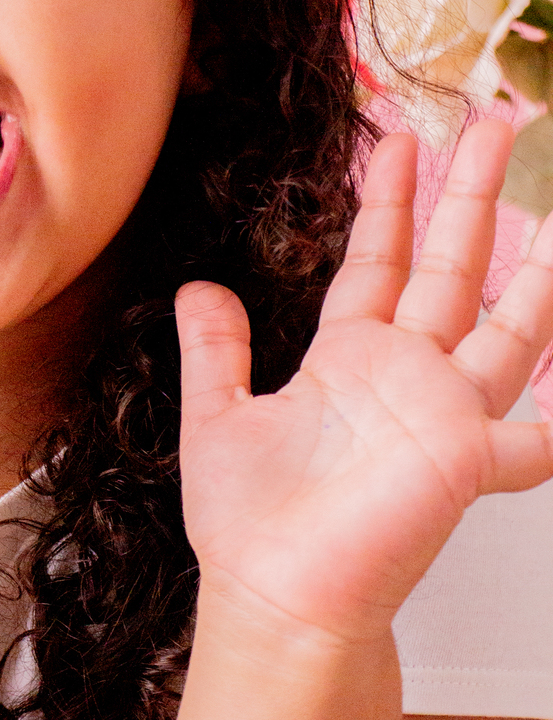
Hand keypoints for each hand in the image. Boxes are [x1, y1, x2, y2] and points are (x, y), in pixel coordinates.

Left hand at [176, 122, 552, 642]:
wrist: (273, 596)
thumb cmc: (250, 524)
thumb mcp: (218, 415)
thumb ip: (216, 350)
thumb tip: (199, 287)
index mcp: (347, 359)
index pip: (379, 261)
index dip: (390, 201)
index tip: (398, 138)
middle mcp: (405, 377)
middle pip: (451, 269)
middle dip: (473, 196)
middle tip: (497, 123)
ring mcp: (442, 416)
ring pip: (507, 331)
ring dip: (535, 278)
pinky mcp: (465, 463)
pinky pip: (533, 439)